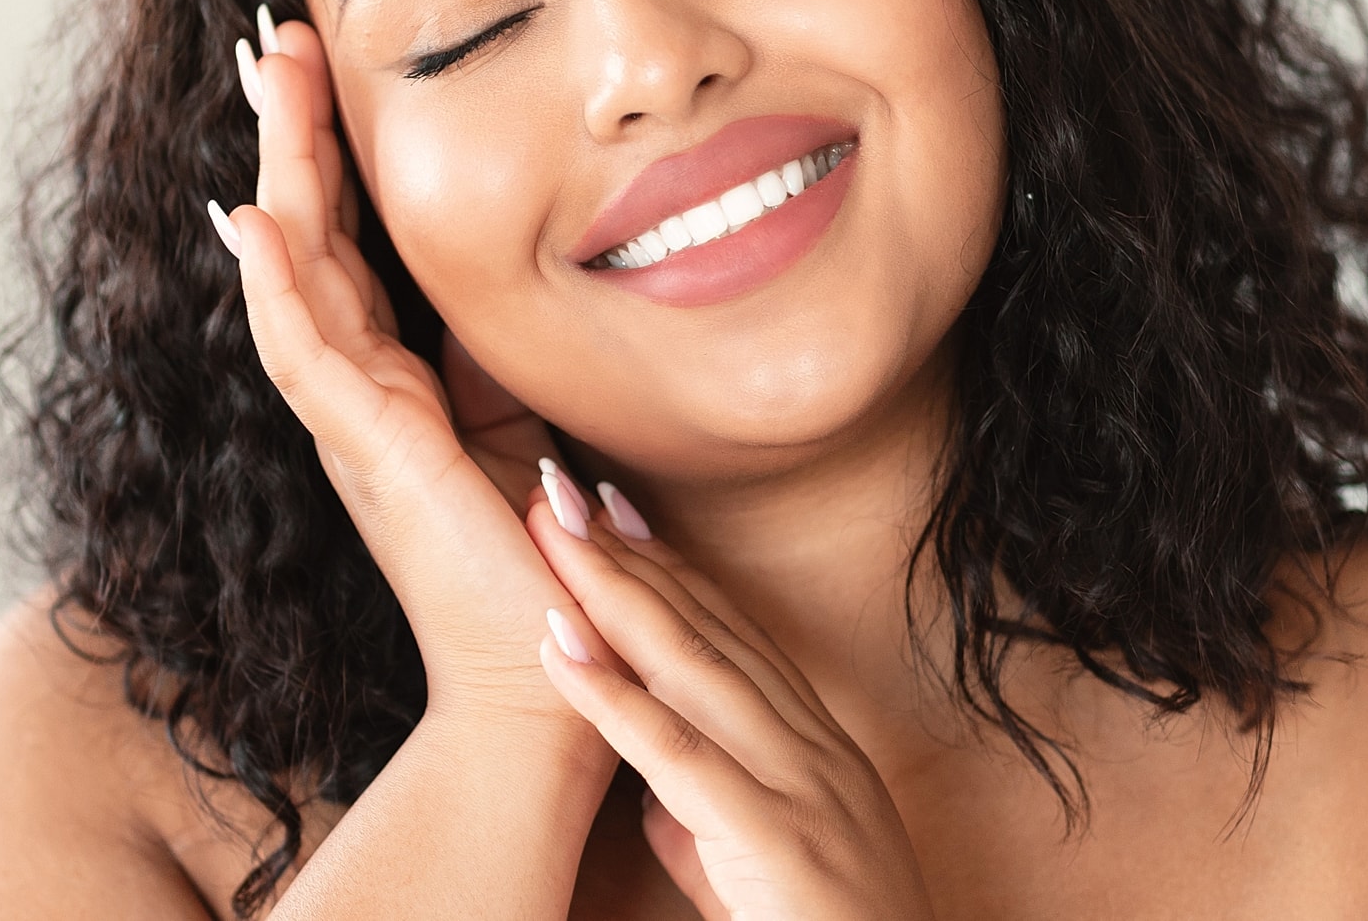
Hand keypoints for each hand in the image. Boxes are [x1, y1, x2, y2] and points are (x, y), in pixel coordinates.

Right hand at [209, 9, 607, 727]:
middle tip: (276, 36)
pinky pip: (309, 356)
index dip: (331, 153)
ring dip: (278, 170)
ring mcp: (354, 418)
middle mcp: (358, 386)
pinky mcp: (373, 453)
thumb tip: (506, 273)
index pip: (348, 241)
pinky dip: (277, 286)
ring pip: (296, 273)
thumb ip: (492, 350)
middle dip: (292, 133)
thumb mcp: (518, 417)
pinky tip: (252, 218)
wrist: (547, 663)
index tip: (325, 65)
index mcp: (394, 374)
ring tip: (266, 79)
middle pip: (310, 235)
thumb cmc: (537, 546)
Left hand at [526, 473, 936, 920]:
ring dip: (612, 589)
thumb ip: (715, 832)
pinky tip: (558, 645)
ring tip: (550, 529)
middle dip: (628, 551)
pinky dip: (614, 695)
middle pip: (706, 628)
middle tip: (564, 486)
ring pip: (691, 666)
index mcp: (816, 751)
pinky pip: (681, 756)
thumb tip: (657, 802)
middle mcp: (814, 748)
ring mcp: (803, 787)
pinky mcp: (780, 842)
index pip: (731, 636)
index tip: (614, 511)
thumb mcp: (768, 882)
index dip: (668, 567)